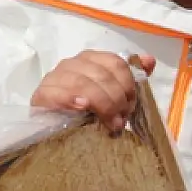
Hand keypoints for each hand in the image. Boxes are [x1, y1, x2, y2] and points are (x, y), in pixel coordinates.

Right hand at [31, 50, 156, 132]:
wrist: (56, 130)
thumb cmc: (89, 112)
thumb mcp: (114, 96)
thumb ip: (131, 78)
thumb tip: (149, 60)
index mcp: (92, 60)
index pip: (116, 63)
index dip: (128, 85)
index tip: (132, 106)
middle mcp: (73, 63)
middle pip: (102, 74)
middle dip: (117, 99)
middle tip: (122, 120)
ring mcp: (55, 77)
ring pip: (83, 82)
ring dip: (101, 104)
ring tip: (110, 123)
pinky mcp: (41, 94)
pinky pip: (56, 92)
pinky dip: (71, 99)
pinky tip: (82, 107)